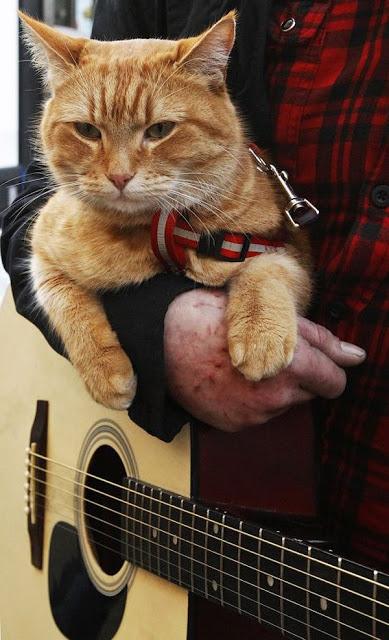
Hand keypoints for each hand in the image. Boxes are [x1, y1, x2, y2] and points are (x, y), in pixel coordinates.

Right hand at [164, 289, 365, 431]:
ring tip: (242, 364)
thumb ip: (319, 339)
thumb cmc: (214, 317)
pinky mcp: (234, 425)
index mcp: (290, 365)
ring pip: (281, 404)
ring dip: (272, 388)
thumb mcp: (271, 315)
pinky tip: (229, 379)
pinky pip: (256, 414)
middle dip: (297, 375)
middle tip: (266, 352)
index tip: (319, 363)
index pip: (334, 381)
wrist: (162, 340)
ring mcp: (253, 416)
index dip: (329, 369)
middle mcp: (275, 397)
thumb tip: (354, 357)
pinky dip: (250, 400)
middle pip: (308, 392)